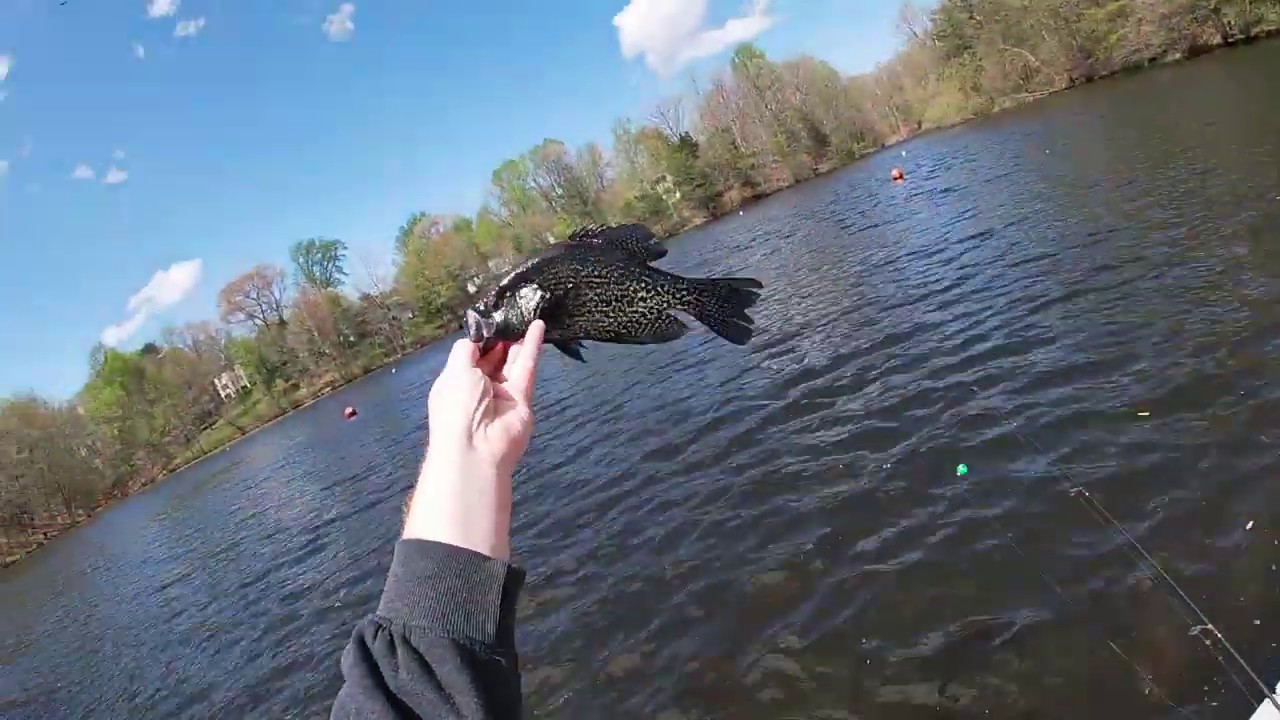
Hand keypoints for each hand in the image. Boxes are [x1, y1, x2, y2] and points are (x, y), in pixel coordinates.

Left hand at [402, 320, 545, 560]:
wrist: (477, 449)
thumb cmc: (457, 407)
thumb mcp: (455, 371)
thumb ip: (467, 349)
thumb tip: (476, 335)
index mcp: (456, 382)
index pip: (470, 355)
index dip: (480, 338)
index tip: (492, 319)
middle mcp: (479, 388)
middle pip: (493, 357)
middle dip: (500, 337)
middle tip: (512, 313)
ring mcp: (502, 394)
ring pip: (511, 361)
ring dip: (517, 339)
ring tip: (526, 313)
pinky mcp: (522, 399)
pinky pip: (527, 368)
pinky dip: (532, 347)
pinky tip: (538, 326)